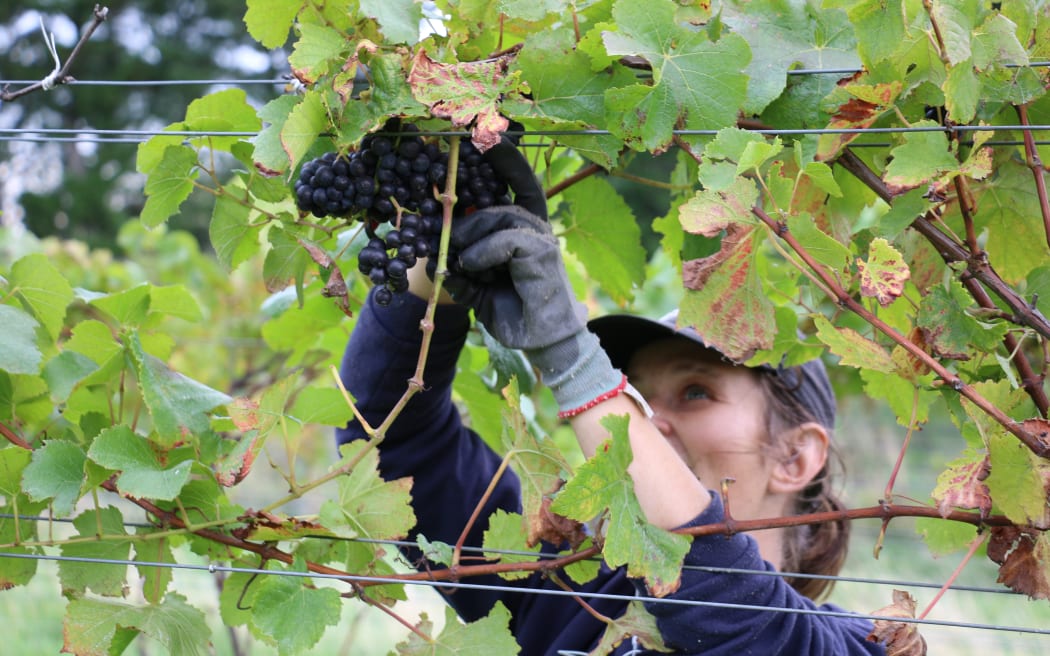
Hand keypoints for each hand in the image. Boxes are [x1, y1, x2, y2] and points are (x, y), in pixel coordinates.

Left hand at [442, 141, 622, 414]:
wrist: (543, 343)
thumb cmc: (514, 313)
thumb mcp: (477, 288)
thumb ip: (460, 270)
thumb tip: (432, 259)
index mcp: (521, 229)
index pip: (516, 183)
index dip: (505, 158)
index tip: (483, 135)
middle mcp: (534, 227)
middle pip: (502, 195)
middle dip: (471, 202)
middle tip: (442, 220)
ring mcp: (541, 237)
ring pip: (500, 216)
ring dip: (471, 235)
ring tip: (459, 259)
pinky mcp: (542, 252)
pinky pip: (507, 239)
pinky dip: (484, 252)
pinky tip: (474, 268)